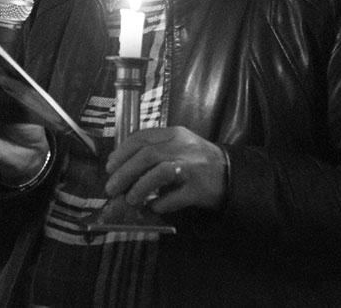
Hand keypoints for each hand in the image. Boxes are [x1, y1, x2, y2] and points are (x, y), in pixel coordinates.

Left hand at [104, 126, 226, 213]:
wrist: (230, 173)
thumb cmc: (197, 159)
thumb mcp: (177, 145)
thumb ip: (154, 149)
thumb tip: (121, 166)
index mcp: (174, 134)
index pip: (142, 137)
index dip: (122, 152)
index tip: (110, 165)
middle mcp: (182, 147)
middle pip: (146, 155)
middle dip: (124, 172)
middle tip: (111, 187)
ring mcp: (192, 168)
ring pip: (159, 173)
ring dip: (140, 187)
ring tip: (130, 199)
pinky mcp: (199, 189)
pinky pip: (175, 198)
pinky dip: (160, 204)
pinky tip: (153, 208)